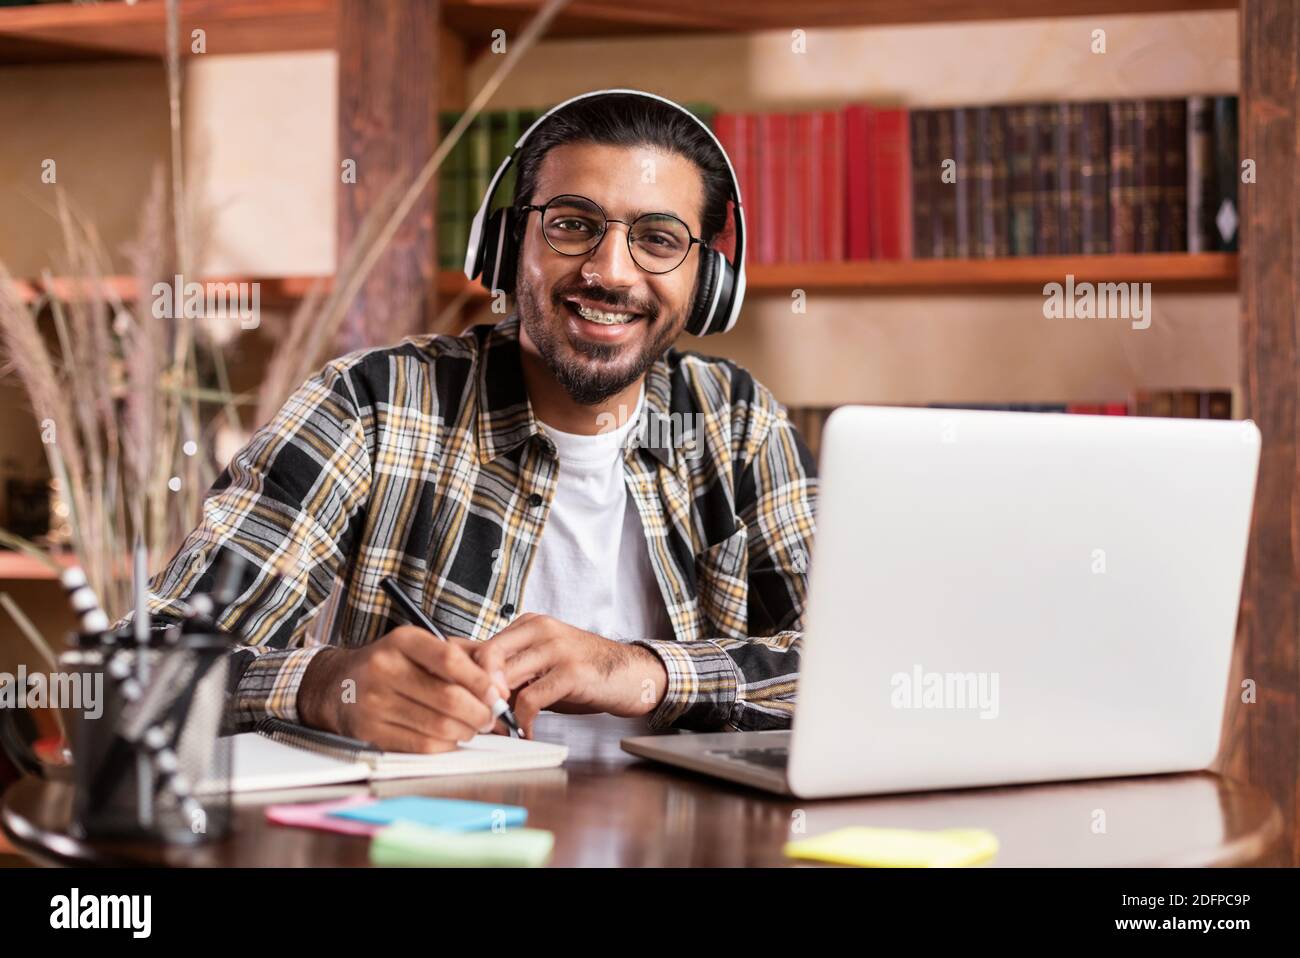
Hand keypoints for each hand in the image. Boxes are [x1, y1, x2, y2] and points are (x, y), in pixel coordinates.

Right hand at [297, 627, 506, 752]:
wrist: (340, 684)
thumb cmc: (396, 664)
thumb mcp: (429, 646)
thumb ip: (472, 656)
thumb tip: (502, 685)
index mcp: (402, 641)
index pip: (449, 660)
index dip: (480, 681)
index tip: (497, 694)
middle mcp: (383, 669)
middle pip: (448, 698)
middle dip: (479, 712)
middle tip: (491, 717)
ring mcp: (373, 702)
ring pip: (438, 726)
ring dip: (466, 731)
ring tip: (473, 727)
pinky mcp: (369, 732)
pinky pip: (421, 746)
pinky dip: (446, 745)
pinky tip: (451, 737)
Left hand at [470, 613, 668, 737]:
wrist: (632, 674)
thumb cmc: (584, 672)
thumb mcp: (542, 665)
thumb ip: (509, 670)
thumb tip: (464, 686)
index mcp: (529, 624)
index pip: (478, 643)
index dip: (463, 675)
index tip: (462, 701)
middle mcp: (540, 629)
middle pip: (485, 655)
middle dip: (475, 690)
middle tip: (477, 716)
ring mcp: (556, 648)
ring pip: (504, 676)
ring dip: (496, 709)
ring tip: (500, 726)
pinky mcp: (571, 671)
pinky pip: (530, 699)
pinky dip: (522, 721)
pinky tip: (527, 731)